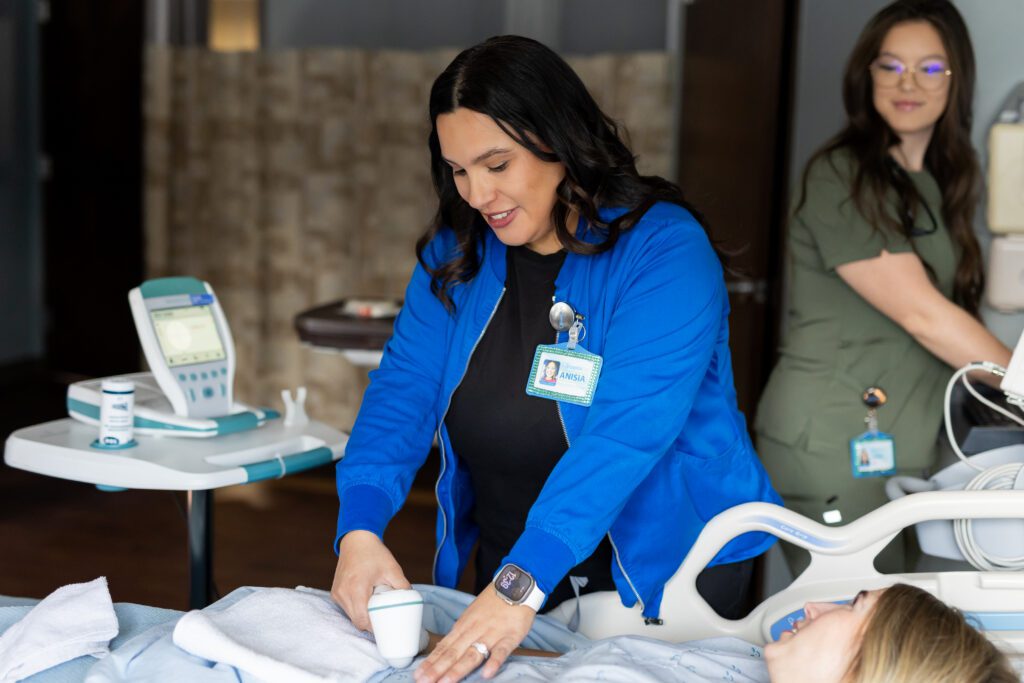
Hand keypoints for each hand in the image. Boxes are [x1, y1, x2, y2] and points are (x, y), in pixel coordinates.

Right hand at [330, 530, 410, 631]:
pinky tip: (366, 601)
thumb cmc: (374, 553)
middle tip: (384, 619)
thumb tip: (411, 602)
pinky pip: (346, 607)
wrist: (357, 539)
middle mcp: (343, 592)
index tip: (385, 627)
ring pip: (350, 615)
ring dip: (362, 615)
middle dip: (370, 623)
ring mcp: (337, 592)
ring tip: (376, 608)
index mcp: (356, 588)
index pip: (362, 620)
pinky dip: (356, 608)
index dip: (374, 628)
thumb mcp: (393, 569)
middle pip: (356, 621)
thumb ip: (402, 587)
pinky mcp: (335, 591)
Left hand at [414, 586, 535, 682]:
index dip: (431, 662)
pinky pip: (502, 651)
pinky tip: (487, 673)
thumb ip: (458, 634)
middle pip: (454, 652)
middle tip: (424, 682)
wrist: (515, 586)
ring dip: (459, 669)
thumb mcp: (471, 615)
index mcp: (463, 626)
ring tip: (446, 682)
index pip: (444, 647)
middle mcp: (474, 631)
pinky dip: (494, 662)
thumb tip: (440, 650)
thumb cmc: (492, 603)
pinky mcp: (510, 636)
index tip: (418, 675)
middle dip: (438, 669)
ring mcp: (492, 634)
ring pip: (473, 654)